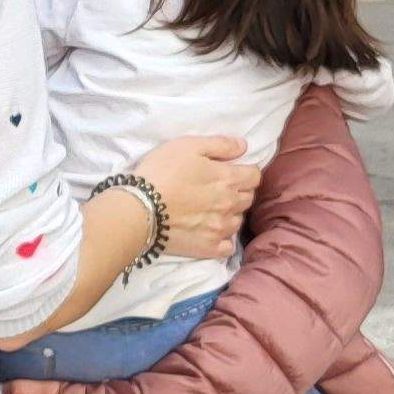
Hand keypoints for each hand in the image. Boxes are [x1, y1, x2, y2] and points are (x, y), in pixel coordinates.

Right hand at [128, 135, 256, 261]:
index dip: (245, 171)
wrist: (139, 209)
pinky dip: (223, 239)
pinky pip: (227, 247)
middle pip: (248, 198)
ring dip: (229, 214)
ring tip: (211, 210)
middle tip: (218, 189)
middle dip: (238, 191)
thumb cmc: (162, 172)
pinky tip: (211, 232)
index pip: (254, 176)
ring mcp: (221, 229)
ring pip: (238, 221)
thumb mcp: (188, 145)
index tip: (232, 171)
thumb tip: (243, 146)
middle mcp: (230, 205)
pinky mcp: (209, 248)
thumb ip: (220, 145)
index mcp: (229, 179)